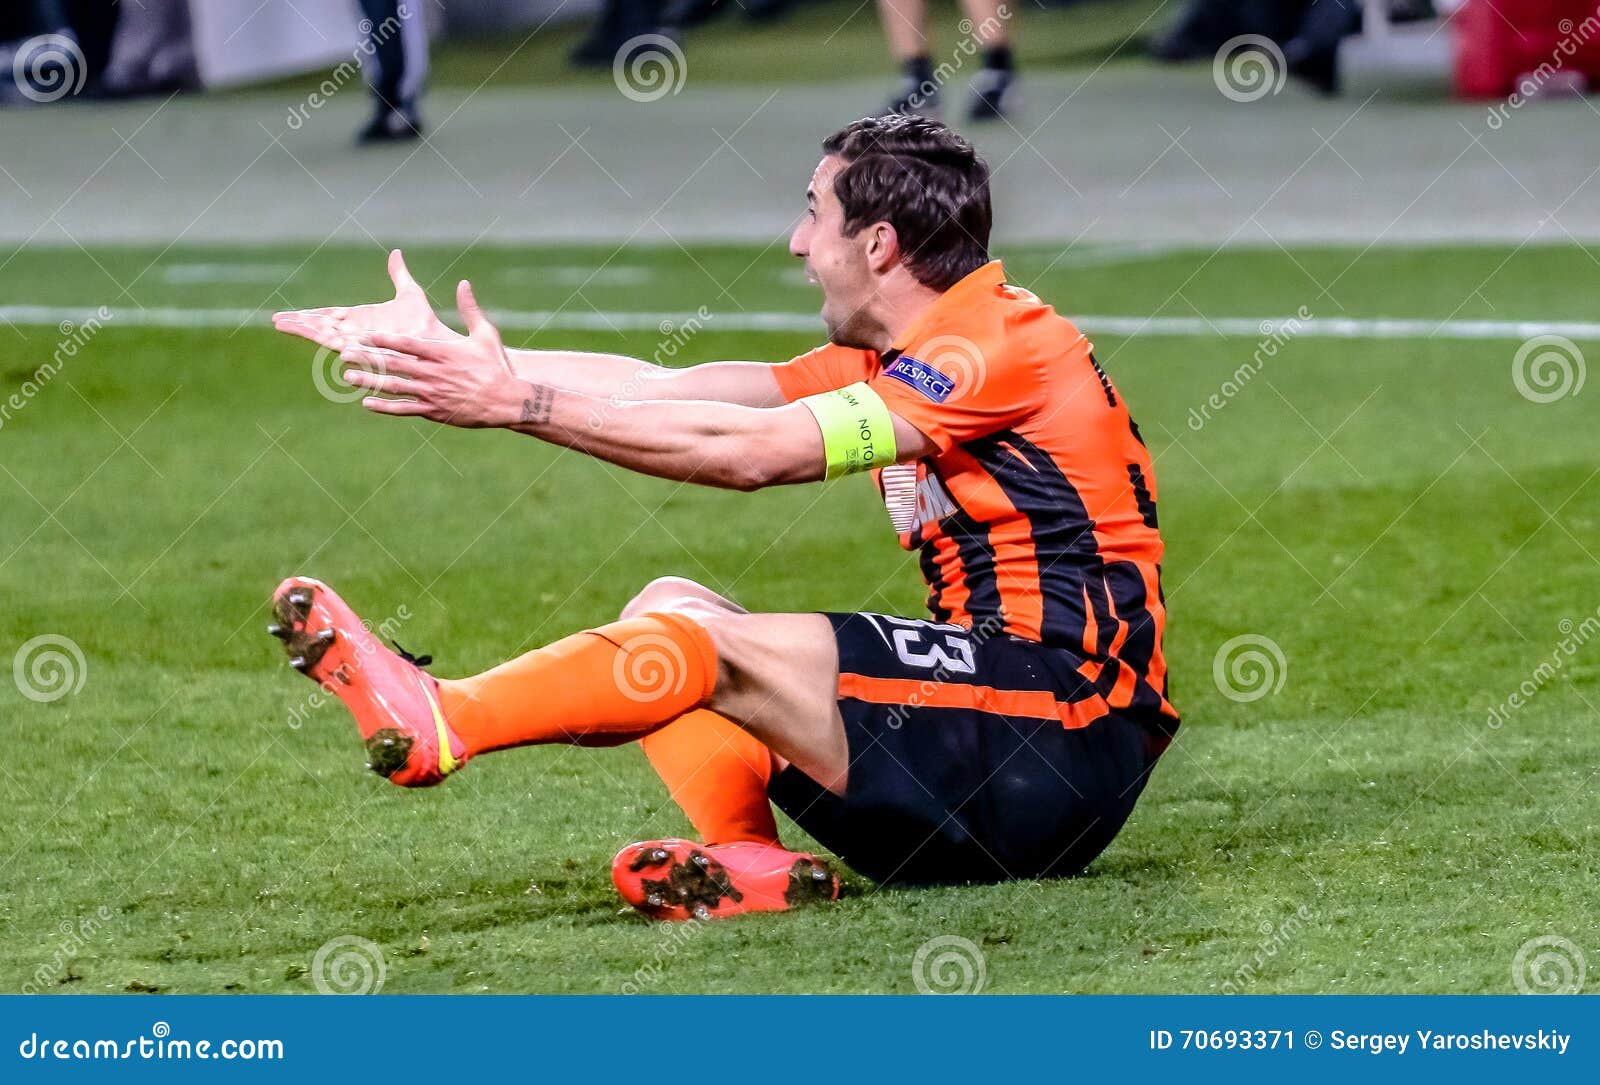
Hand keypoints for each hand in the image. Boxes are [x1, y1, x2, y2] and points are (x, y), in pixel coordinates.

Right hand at [272, 249, 456, 351]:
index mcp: (361, 319)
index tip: (290, 314)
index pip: (329, 315)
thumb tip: (396, 253)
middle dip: (298, 322)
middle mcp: (356, 332)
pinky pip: (339, 344)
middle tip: (276, 320)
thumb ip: (399, 275)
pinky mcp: (364, 349)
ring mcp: (358, 341)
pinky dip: (323, 339)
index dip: (310, 314)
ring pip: (324, 334)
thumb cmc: (424, 323)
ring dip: (303, 329)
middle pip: (320, 326)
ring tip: (281, 324)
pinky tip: (307, 333)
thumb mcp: (409, 293)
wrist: (434, 342)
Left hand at [341, 280, 524, 428]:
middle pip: (393, 363)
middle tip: (344, 353)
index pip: (406, 343)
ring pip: (394, 386)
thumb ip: (470, 309)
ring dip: (368, 382)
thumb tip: (463, 283)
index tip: (363, 334)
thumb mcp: (485, 334)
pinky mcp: (434, 410)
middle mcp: (433, 372)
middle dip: (367, 358)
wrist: (506, 401)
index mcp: (442, 352)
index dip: (383, 339)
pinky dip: (385, 407)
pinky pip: (404, 409)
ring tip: (347, 377)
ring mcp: (431, 392)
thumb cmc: (496, 366)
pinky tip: (367, 404)